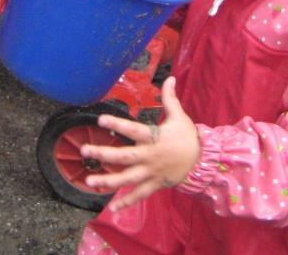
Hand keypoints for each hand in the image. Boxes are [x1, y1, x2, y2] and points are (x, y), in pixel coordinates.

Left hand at [81, 77, 199, 210]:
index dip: (117, 124)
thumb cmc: (187, 137)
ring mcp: (151, 172)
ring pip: (127, 178)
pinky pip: (139, 195)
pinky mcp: (154, 185)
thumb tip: (170, 78)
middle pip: (124, 156)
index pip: (132, 130)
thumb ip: (170, 99)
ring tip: (89, 181)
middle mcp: (149, 156)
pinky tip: (111, 209)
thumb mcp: (179, 116)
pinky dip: (127, 202)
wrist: (203, 162)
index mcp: (154, 138)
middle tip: (85, 150)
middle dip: (103, 153)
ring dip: (108, 181)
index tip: (100, 120)